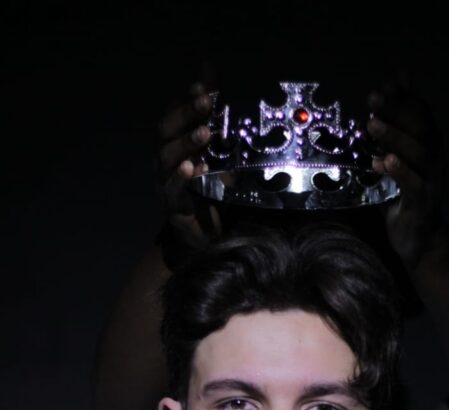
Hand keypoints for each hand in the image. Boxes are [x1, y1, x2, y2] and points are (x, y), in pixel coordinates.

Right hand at [156, 82, 218, 247]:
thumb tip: (233, 98)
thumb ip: (224, 129)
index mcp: (174, 144)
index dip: (187, 98)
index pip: (175, 114)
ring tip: (205, 133)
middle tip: (205, 101)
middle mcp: (164, 159)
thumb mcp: (224, 158)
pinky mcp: (170, 204)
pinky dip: (181, 176)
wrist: (208, 234)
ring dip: (185, 142)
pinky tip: (191, 167)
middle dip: (186, 113)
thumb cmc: (213, 193)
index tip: (204, 84)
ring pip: (166, 156)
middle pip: (166, 130)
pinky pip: (172, 187)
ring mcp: (164, 181)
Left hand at [366, 81, 446, 270]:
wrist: (419, 241)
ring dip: (394, 136)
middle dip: (397, 110)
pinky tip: (383, 160)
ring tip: (372, 124)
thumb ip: (389, 138)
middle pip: (421, 127)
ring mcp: (431, 181)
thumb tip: (375, 113)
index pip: (421, 114)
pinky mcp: (421, 203)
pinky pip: (413, 184)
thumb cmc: (404, 198)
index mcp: (430, 147)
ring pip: (419, 152)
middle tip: (372, 98)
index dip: (405, 97)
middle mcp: (435, 160)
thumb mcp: (395, 164)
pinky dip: (400, 171)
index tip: (385, 84)